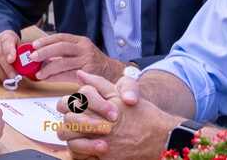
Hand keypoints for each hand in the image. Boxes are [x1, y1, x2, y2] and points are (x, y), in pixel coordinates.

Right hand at [0, 30, 19, 83]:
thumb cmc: (13, 48)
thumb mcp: (20, 46)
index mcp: (6, 36)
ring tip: (8, 80)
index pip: (7, 42)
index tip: (12, 60)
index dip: (9, 51)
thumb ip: (23, 53)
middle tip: (14, 77)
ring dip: (0, 73)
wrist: (1, 44)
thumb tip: (27, 64)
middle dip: (7, 68)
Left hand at [30, 33, 124, 82]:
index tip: (34, 45)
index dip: (46, 40)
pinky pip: (67, 75)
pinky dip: (55, 77)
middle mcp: (84, 49)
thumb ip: (65, 52)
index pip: (61, 37)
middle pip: (61, 47)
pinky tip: (48, 79)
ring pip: (63, 62)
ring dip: (48, 68)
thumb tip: (42, 55)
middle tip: (33, 57)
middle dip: (45, 52)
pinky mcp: (87, 74)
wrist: (112, 73)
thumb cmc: (93, 63)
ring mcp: (87, 61)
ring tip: (38, 73)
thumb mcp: (81, 52)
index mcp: (81, 41)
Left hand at [56, 71, 180, 159]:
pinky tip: (87, 147)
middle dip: (67, 122)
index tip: (71, 106)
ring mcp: (100, 144)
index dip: (66, 104)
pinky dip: (81, 153)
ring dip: (71, 139)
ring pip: (72, 143)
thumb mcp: (120, 93)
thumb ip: (98, 83)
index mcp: (98, 107)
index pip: (69, 104)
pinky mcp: (105, 158)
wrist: (160, 136)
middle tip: (72, 122)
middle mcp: (97, 126)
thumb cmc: (141, 113)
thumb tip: (80, 74)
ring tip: (77, 136)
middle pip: (68, 124)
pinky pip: (82, 157)